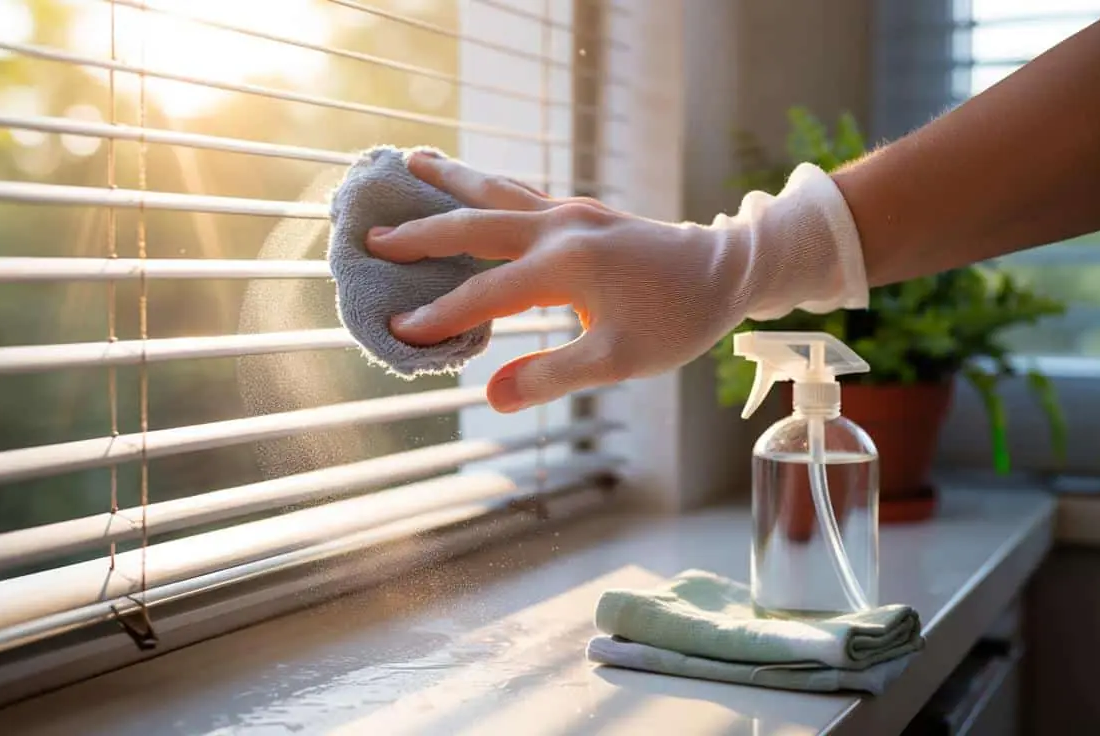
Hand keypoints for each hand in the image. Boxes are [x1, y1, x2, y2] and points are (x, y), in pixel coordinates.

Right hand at [366, 152, 868, 412]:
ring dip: (450, 179)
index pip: (484, 295)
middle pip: (475, 224)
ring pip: (495, 190)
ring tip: (408, 160)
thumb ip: (553, 376)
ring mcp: (569, 212)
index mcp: (564, 266)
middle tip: (372, 236)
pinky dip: (484, 186)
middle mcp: (558, 228)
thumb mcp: (620, 361)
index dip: (439, 317)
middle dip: (421, 233)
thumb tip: (490, 395)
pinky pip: (518, 191)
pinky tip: (470, 185)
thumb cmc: (678, 319)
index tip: (397, 331)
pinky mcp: (579, 210)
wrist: (727, 270)